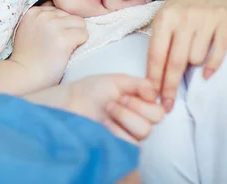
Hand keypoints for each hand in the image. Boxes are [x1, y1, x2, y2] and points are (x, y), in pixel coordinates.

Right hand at [11, 2, 87, 88]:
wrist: (25, 76)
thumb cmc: (28, 57)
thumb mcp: (28, 30)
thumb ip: (42, 18)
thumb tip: (60, 10)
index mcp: (33, 12)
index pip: (59, 9)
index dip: (59, 25)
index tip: (51, 39)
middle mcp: (43, 15)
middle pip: (70, 15)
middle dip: (68, 29)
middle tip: (57, 45)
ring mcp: (53, 25)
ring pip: (80, 23)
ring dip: (76, 36)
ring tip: (63, 49)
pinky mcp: (64, 38)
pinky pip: (84, 35)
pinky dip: (80, 45)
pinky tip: (67, 53)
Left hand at [25, 74, 162, 143]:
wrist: (68, 103)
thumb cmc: (89, 91)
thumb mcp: (115, 81)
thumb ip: (138, 84)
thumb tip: (154, 91)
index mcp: (138, 104)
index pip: (158, 108)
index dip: (144, 100)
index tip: (124, 94)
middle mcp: (136, 120)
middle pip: (155, 119)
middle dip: (134, 107)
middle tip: (113, 102)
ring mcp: (127, 134)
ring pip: (144, 131)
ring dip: (125, 117)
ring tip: (107, 110)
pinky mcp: (118, 146)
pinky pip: (131, 144)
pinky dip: (118, 131)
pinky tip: (104, 124)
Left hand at [147, 0, 226, 112]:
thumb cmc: (182, 3)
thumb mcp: (164, 16)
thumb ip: (160, 41)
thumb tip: (153, 76)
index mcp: (164, 19)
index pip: (157, 54)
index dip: (154, 78)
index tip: (152, 96)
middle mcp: (184, 19)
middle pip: (175, 62)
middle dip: (169, 86)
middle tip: (167, 104)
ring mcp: (206, 20)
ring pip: (197, 58)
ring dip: (193, 65)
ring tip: (191, 55)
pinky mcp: (225, 21)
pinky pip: (218, 52)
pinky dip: (212, 66)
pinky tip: (206, 74)